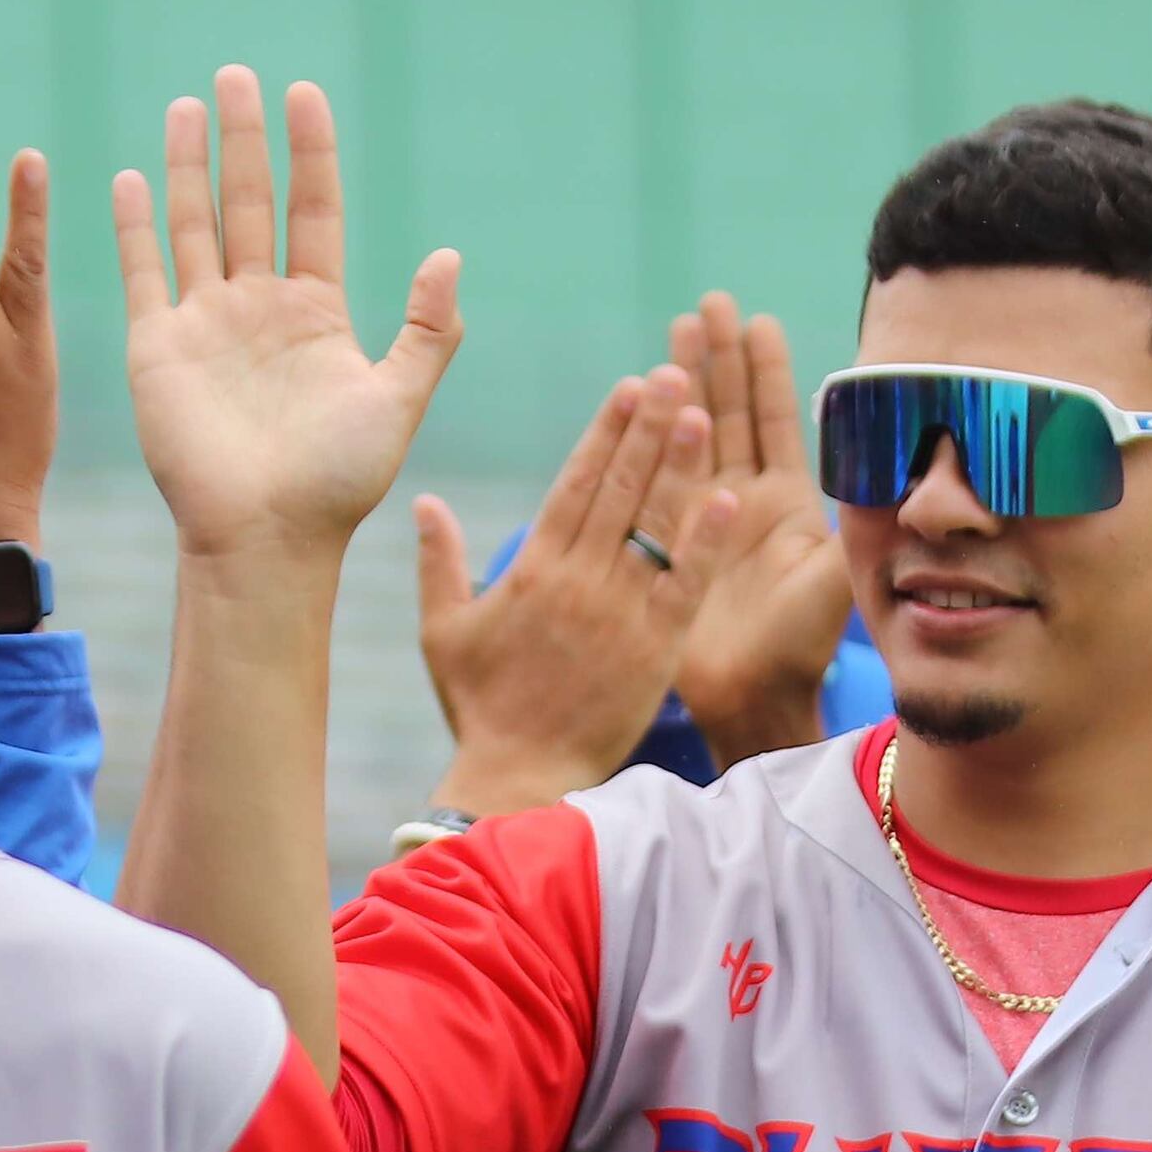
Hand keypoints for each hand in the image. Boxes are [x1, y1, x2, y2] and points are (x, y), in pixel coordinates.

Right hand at [118, 68, 461, 566]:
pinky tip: (133, 176)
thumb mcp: (398, 398)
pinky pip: (144, 271)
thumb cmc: (336, 481)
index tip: (304, 92)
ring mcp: (205, 323)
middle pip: (250, 200)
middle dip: (243, 138)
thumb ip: (426, 330)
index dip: (309, 152)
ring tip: (189, 104)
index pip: (312, 209)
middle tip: (237, 74)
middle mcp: (259, 306)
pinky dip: (135, 225)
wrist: (266, 537)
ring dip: (189, 165)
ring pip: (195, 223)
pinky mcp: (158, 347)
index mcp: (317, 311)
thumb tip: (450, 254)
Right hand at [414, 369, 734, 816]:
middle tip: (676, 374)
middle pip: (620, 488)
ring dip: (680, 467)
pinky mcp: (653, 651)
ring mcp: (619, 613)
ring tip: (702, 413)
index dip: (606, 431)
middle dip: (649, 428)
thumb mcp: (443, 631)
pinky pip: (684, 588)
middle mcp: (578, 579)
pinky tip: (726, 501)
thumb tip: (425, 502)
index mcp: (532, 569)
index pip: (575, 483)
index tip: (630, 386)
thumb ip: (437, 562)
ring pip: (654, 526)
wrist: (516, 777)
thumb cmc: (478, 708)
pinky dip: (704, 545)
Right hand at [662, 294, 850, 766]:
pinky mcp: (665, 539)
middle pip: (731, 413)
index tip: (758, 320)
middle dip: (720, 357)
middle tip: (709, 303)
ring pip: (692, 434)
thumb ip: (854, 523)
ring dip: (684, 383)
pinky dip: (648, 438)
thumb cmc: (801, 647)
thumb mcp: (837, 577)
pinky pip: (655, 478)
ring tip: (676, 329)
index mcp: (787, 503)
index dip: (767, 371)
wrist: (752, 698)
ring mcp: (701, 517)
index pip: (778, 421)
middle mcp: (744, 501)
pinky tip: (637, 399)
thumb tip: (894, 472)